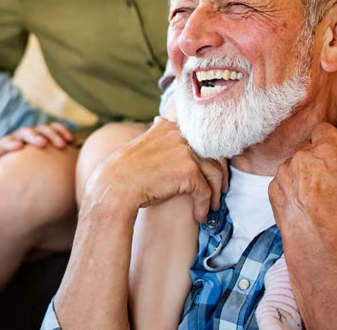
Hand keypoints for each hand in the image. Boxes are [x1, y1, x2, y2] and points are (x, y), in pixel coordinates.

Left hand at [0, 123, 73, 187]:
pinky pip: (55, 128)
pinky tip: (71, 139)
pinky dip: (62, 131)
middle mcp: (18, 140)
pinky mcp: (46, 136)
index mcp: (2, 151)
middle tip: (43, 144)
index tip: (19, 147)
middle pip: (24, 132)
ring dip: (52, 134)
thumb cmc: (5, 181)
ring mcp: (33, 136)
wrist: (18, 173)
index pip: (3, 142)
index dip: (10, 143)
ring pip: (42, 128)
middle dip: (34, 136)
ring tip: (63, 145)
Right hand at [88, 117, 228, 222]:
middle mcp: (180, 136)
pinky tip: (200, 216)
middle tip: (220, 190)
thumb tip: (161, 121)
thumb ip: (159, 133)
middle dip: (220, 174)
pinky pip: (204, 191)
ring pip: (213, 173)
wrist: (116, 185)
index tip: (213, 170)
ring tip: (212, 207)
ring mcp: (185, 152)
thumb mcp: (144, 142)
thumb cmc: (127, 169)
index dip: (211, 155)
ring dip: (214, 193)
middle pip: (213, 154)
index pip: (202, 138)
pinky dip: (204, 206)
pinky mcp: (188, 171)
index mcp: (170, 127)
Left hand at [268, 122, 336, 239]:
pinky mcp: (274, 188)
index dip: (331, 140)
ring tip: (317, 195)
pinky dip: (291, 189)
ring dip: (303, 174)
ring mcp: (285, 172)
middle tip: (330, 179)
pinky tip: (303, 203)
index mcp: (323, 150)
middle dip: (317, 159)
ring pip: (295, 166)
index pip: (324, 130)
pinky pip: (283, 182)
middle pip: (309, 149)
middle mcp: (300, 156)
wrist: (318, 239)